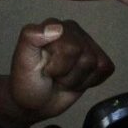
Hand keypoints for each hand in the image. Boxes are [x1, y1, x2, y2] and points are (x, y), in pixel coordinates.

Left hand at [0, 18, 114, 127]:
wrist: (34, 102)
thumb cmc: (27, 80)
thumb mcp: (22, 59)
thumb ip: (31, 37)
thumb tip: (57, 27)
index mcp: (54, 25)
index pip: (70, 47)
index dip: (57, 66)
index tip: (44, 68)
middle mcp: (73, 30)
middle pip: (86, 57)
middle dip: (67, 74)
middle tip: (53, 75)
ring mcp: (87, 44)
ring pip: (96, 65)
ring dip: (75, 80)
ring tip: (61, 78)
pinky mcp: (98, 58)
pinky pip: (105, 69)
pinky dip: (89, 82)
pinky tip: (74, 80)